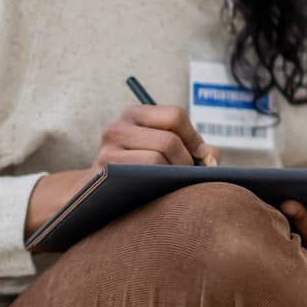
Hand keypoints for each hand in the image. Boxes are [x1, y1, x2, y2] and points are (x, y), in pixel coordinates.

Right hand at [26, 103, 219, 237]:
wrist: (96, 192)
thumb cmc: (141, 169)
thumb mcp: (164, 149)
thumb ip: (195, 149)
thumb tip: (211, 158)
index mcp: (136, 114)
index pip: (175, 115)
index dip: (194, 137)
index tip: (200, 155)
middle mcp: (118, 127)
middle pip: (169, 140)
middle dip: (186, 162)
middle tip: (187, 176)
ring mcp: (108, 149)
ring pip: (157, 158)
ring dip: (173, 175)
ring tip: (172, 183)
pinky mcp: (105, 171)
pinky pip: (143, 174)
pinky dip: (160, 183)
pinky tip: (160, 190)